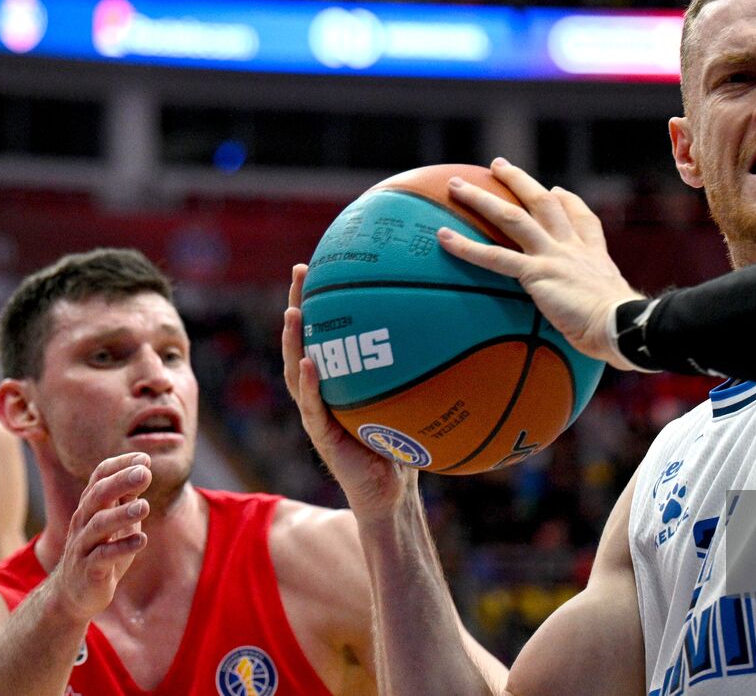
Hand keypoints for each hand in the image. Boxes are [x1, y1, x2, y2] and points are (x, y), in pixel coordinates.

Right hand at [45, 453, 151, 620]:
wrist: (74, 594)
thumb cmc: (101, 551)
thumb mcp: (117, 521)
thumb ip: (127, 498)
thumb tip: (143, 469)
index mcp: (90, 506)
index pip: (99, 477)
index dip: (120, 465)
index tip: (144, 458)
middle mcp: (83, 521)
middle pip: (98, 496)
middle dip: (121, 482)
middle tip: (145, 473)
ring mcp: (84, 546)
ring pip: (99, 525)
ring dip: (122, 514)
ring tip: (144, 506)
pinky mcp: (89, 570)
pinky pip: (103, 557)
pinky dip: (122, 547)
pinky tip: (141, 539)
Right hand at [283, 264, 412, 518]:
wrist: (392, 495)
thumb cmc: (405, 446)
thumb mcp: (416, 399)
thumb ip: (425, 370)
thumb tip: (462, 328)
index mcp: (339, 380)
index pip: (327, 331)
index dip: (323, 298)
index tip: (326, 261)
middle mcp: (322, 392)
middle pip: (304, 340)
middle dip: (300, 304)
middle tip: (303, 270)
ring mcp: (318, 414)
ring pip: (297, 370)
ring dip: (293, 341)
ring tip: (294, 312)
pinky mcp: (323, 438)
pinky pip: (313, 407)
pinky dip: (310, 384)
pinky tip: (310, 362)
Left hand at [437, 158, 643, 366]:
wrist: (620, 325)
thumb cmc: (620, 330)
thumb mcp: (615, 312)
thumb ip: (602, 309)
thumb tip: (601, 327)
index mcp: (593, 255)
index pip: (580, 219)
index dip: (567, 201)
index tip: (556, 190)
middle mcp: (573, 247)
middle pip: (544, 203)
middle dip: (519, 181)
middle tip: (498, 166)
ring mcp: (553, 255)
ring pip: (512, 217)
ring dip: (482, 199)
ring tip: (456, 186)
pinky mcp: (537, 272)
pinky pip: (495, 257)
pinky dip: (466, 246)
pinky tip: (442, 237)